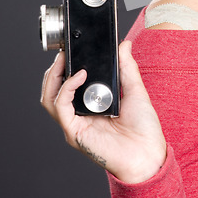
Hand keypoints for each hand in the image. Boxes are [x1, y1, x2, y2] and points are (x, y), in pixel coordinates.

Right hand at [41, 40, 166, 183]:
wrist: (147, 153)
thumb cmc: (143, 127)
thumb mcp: (136, 89)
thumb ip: (127, 66)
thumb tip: (124, 44)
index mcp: (92, 104)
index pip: (70, 82)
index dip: (67, 65)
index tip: (72, 48)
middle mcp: (80, 113)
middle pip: (54, 89)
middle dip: (56, 68)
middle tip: (64, 51)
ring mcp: (76, 123)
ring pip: (50, 97)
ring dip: (54, 76)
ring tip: (64, 59)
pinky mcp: (74, 131)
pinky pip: (60, 107)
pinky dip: (66, 88)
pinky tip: (78, 76)